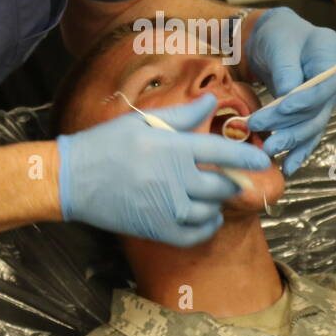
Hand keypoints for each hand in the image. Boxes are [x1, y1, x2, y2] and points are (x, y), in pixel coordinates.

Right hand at [56, 94, 271, 246]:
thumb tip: (211, 100)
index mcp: (173, 149)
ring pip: (210, 212)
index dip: (247, 158)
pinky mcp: (157, 229)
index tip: (262, 161)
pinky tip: (204, 218)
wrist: (72, 179)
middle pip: (221, 186)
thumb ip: (182, 115)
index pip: (223, 153)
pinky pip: (194, 235)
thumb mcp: (142, 121)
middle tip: (232, 178)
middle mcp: (175, 180)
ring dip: (216, 205)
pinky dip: (205, 228)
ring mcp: (167, 208)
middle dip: (231, 182)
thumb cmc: (107, 145)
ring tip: (211, 196)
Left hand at [243, 7, 335, 175]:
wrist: (277, 40)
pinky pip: (309, 135)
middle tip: (260, 129)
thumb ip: (286, 69)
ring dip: (291, 141)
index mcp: (331, 55)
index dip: (306, 98)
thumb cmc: (279, 36)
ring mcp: (326, 100)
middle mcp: (335, 81)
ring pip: (312, 126)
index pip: (325, 82)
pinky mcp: (314, 114)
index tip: (282, 107)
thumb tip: (288, 96)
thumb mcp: (280, 43)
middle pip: (317, 108)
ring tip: (268, 149)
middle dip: (289, 122)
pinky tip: (288, 167)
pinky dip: (299, 152)